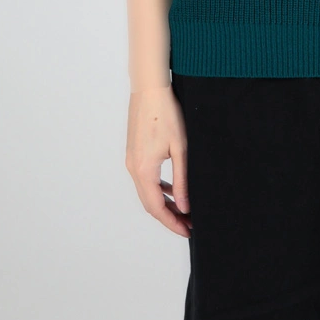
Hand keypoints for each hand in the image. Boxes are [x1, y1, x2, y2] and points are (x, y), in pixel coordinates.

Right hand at [125, 84, 191, 236]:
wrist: (149, 89)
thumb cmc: (166, 114)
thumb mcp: (180, 149)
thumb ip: (182, 180)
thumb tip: (184, 206)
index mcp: (143, 170)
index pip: (157, 208)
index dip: (172, 222)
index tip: (188, 231)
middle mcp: (133, 169)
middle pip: (149, 204)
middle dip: (168, 217)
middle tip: (188, 225)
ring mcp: (131, 161)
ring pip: (146, 192)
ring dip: (163, 203)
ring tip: (182, 211)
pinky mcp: (134, 153)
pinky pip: (145, 179)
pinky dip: (158, 188)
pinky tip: (172, 189)